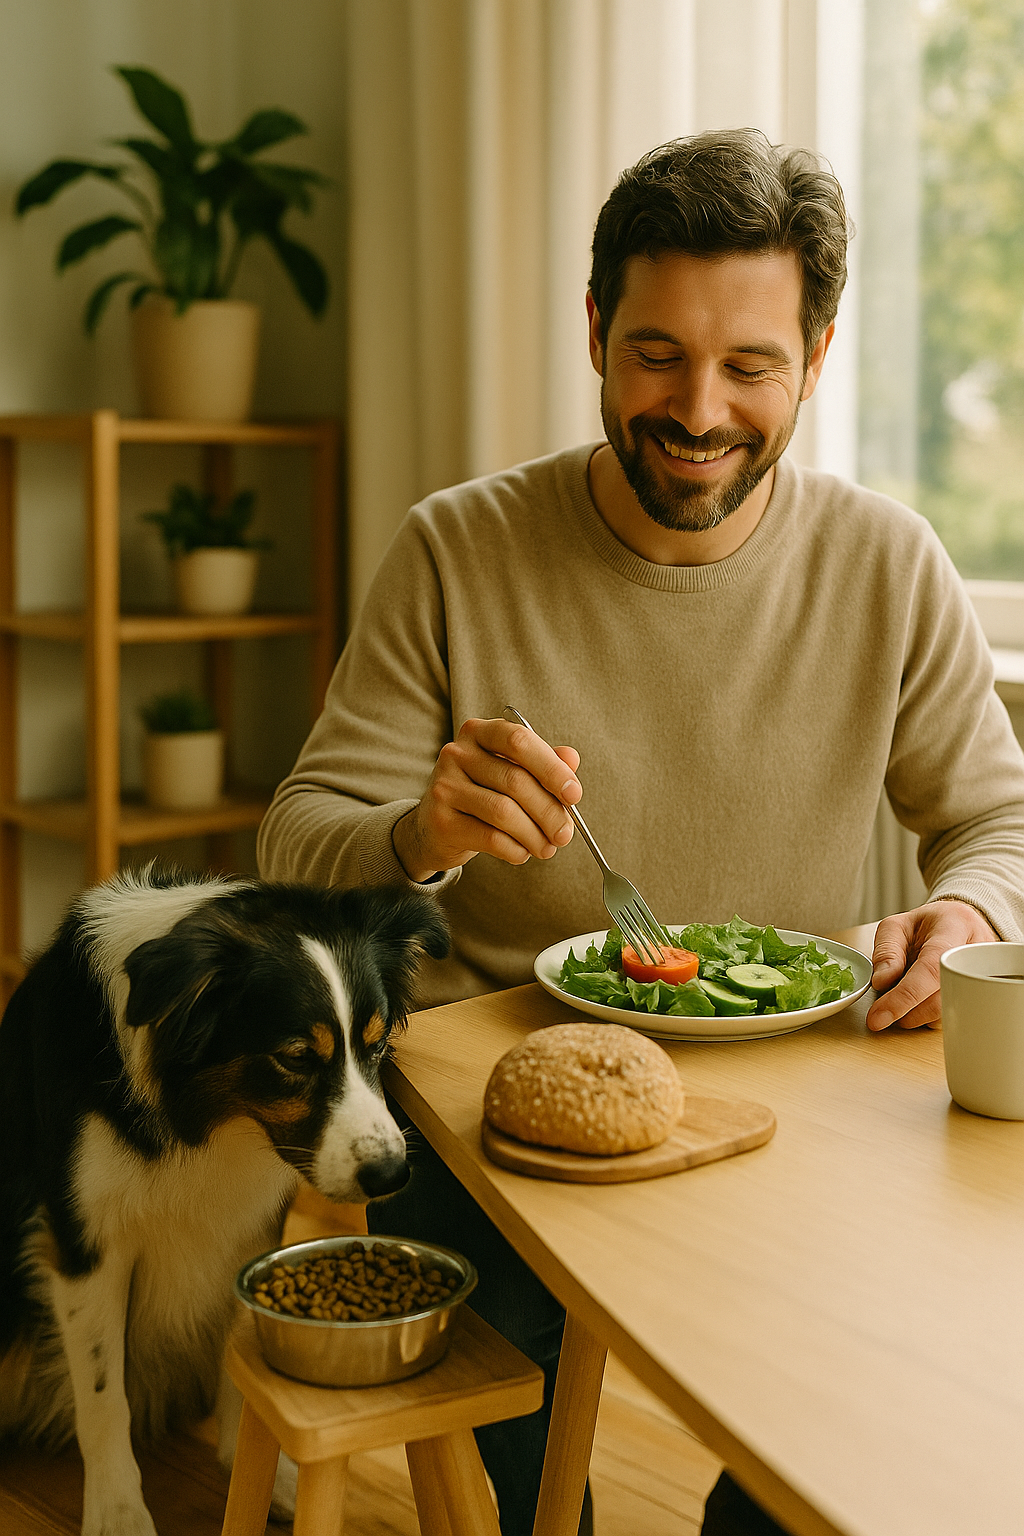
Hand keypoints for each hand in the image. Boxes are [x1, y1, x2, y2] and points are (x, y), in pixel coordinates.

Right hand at [392, 717, 581, 882]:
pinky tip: (522, 852)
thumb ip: (543, 763)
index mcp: (479, 732)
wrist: (435, 828)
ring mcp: (444, 786)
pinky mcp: (441, 821)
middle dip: (549, 811)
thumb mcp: (512, 772)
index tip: (574, 794)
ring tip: (547, 847)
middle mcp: (457, 753)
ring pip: (504, 812)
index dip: (551, 767)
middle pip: (515, 781)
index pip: (519, 740)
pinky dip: (515, 849)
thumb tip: (571, 759)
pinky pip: (490, 837)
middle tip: (565, 834)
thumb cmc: (483, 795)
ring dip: (534, 835)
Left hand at [866, 899, 996, 1031]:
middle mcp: (975, 955)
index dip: (904, 996)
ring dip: (919, 1017)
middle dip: (907, 1012)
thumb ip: (887, 950)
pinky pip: (957, 1017)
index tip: (879, 1017)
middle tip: (885, 1009)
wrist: (961, 926)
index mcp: (953, 929)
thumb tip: (882, 982)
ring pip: (951, 1013)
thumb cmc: (929, 926)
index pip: (931, 968)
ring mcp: (984, 977)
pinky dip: (932, 1018)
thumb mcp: (898, 926)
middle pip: (942, 998)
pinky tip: (923, 1001)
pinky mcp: (983, 995)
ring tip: (905, 998)